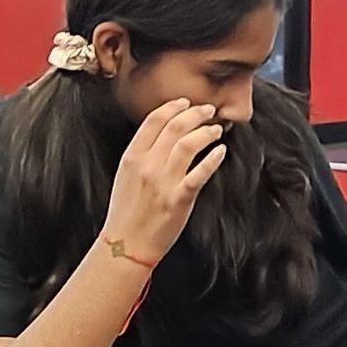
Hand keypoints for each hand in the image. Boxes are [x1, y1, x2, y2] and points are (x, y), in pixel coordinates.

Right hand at [101, 99, 226, 264]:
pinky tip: (221, 152)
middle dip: (194, 113)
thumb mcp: (125, 176)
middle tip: (208, 110)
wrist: (127, 243)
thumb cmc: (127, 212)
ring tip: (216, 129)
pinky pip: (200, 172)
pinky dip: (213, 159)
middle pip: (174, 127)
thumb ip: (141, 155)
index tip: (184, 103)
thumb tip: (162, 136)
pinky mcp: (179, 198)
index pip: (153, 121)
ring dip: (205, 132)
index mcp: (132, 158)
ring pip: (188, 144)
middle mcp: (147, 166)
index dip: (172, 107)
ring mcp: (163, 182)